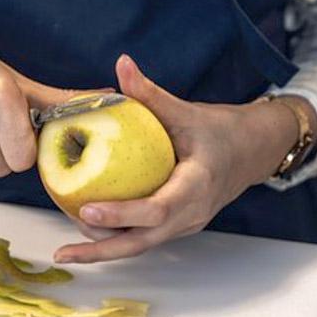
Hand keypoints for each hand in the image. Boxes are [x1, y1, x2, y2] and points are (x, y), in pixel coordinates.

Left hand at [53, 54, 307, 263]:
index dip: (122, 213)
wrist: (251, 152)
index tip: (87, 209)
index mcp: (197, 186)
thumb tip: (122, 63)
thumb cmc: (221, 131)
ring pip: (140, 245)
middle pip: (142, 242)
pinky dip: (115, 238)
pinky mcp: (175, 227)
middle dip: (101, 251)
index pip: (157, 208)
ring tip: (66, 248)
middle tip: (64, 252)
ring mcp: (184, 225)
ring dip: (103, 249)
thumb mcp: (187, 112)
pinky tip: (87, 230)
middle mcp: (191, 215)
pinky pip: (143, 238)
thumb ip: (151, 94)